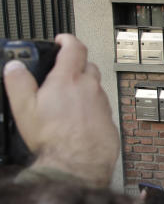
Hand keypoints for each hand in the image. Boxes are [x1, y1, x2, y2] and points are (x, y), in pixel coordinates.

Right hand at [3, 34, 118, 185]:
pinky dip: (91, 106)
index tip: (62, 40)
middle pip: (88, 66)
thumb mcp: (24, 107)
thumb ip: (18, 82)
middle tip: (63, 70)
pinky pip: (101, 107)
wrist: (79, 164)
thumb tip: (14, 67)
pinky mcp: (109, 120)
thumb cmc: (55, 138)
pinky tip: (78, 118)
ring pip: (96, 87)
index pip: (74, 48)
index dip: (67, 40)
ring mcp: (102, 104)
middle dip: (76, 64)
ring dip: (84, 87)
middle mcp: (91, 88)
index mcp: (69, 79)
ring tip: (67, 98)